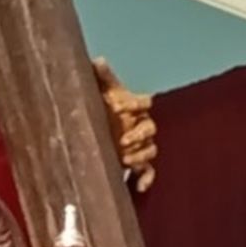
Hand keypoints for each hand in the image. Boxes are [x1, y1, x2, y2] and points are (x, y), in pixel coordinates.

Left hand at [94, 56, 157, 191]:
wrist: (94, 130)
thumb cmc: (100, 106)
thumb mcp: (99, 91)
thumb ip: (102, 77)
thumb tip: (98, 59)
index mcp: (135, 106)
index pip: (145, 102)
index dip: (135, 103)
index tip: (119, 106)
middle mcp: (142, 125)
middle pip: (151, 128)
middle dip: (139, 134)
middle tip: (122, 140)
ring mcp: (140, 144)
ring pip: (150, 150)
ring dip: (139, 155)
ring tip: (124, 159)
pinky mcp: (136, 162)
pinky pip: (149, 171)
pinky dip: (146, 179)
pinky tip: (139, 187)